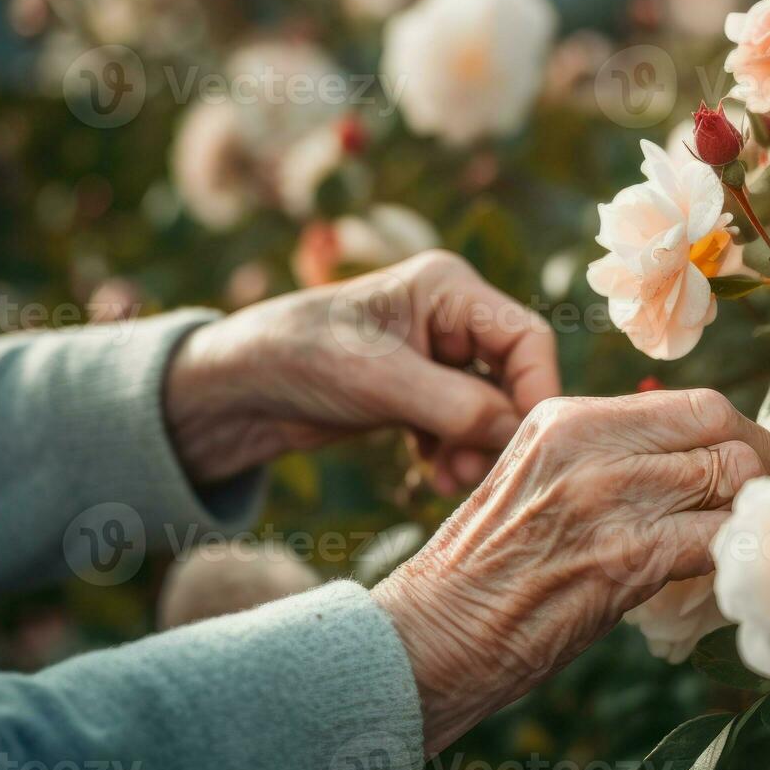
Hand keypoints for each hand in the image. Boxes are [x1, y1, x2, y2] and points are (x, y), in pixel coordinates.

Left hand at [165, 251, 558, 490]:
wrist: (234, 389)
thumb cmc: (296, 358)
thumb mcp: (376, 381)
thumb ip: (453, 406)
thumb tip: (517, 434)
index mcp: (449, 288)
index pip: (526, 337)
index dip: (536, 389)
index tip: (528, 443)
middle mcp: (452, 316)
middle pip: (514, 375)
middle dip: (500, 427)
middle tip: (476, 474)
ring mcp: (438, 355)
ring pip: (491, 406)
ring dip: (478, 447)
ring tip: (449, 481)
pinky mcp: (421, 391)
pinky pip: (463, 424)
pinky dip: (455, 452)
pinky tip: (432, 474)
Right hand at [370, 389, 769, 754]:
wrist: (433, 635)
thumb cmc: (486, 571)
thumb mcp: (538, 481)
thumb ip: (605, 459)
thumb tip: (690, 464)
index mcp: (570, 417)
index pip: (691, 402)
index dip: (739, 435)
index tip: (756, 466)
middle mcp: (590, 444)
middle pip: (720, 426)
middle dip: (762, 462)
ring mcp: (609, 498)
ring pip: (731, 476)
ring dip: (756, 511)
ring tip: (758, 538)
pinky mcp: (625, 557)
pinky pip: (718, 539)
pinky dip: (740, 554)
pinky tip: (736, 574)